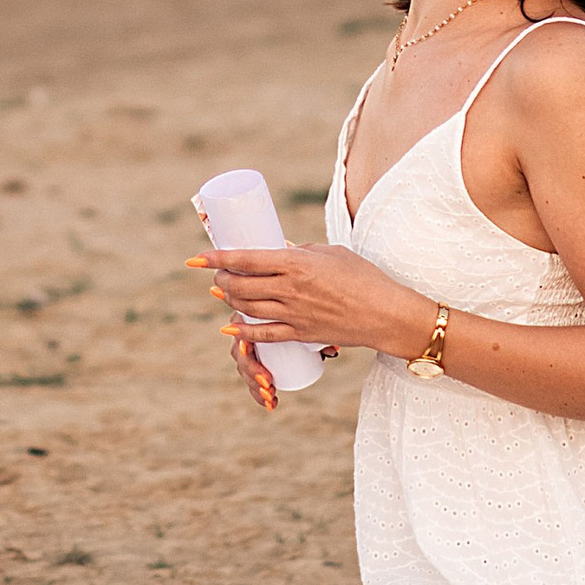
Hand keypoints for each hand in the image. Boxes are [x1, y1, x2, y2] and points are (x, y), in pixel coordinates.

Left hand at [188, 243, 433, 374]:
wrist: (386, 314)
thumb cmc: (363, 276)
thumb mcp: (330, 253)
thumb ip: (300, 252)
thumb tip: (275, 249)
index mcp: (297, 264)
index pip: (246, 259)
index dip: (217, 258)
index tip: (197, 257)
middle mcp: (291, 290)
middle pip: (241, 285)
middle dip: (221, 278)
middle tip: (216, 272)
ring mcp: (294, 314)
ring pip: (247, 309)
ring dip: (229, 300)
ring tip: (223, 291)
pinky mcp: (301, 334)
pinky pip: (264, 335)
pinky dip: (243, 332)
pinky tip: (231, 328)